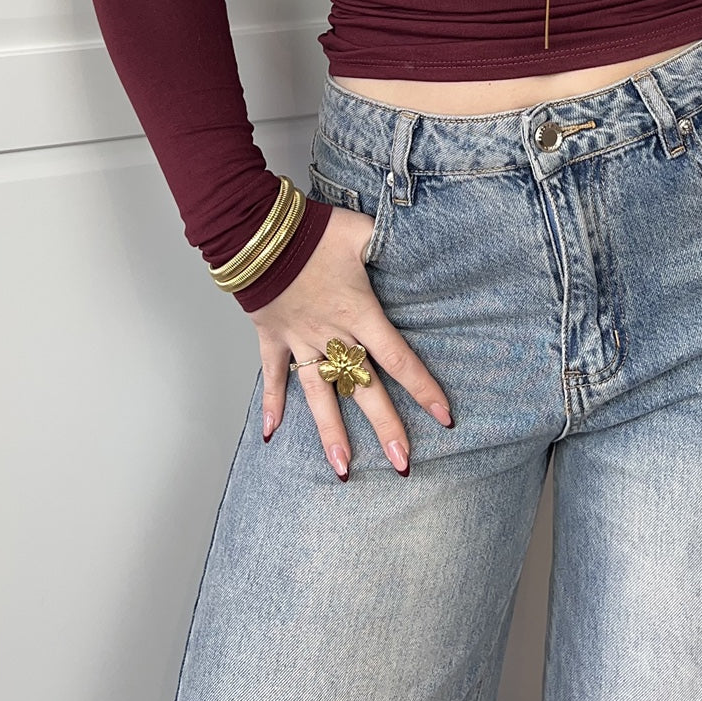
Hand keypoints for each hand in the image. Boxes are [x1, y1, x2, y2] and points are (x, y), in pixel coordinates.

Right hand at [245, 205, 453, 478]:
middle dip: (385, 427)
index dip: (423, 388)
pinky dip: (271, 403)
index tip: (444, 416)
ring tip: (343, 469)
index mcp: (359, 313)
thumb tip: (420, 237)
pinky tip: (272, 433)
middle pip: (364, 389)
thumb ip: (389, 241)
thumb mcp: (361, 231)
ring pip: (320, 396)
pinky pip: (272, 376)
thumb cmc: (312, 231)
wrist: (257, 233)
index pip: (398, 358)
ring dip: (332, 433)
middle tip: (402, 463)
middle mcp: (331, 335)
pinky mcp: (272, 337)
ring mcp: (300, 340)